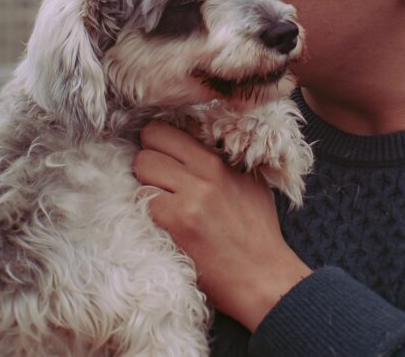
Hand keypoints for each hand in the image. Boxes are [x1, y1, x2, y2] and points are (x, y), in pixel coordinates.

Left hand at [132, 121, 311, 331]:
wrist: (262, 276)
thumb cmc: (257, 232)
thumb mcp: (249, 183)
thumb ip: (221, 159)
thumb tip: (191, 139)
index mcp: (221, 160)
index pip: (173, 127)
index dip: (161, 141)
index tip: (163, 155)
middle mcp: (206, 172)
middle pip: (151, 139)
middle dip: (149, 158)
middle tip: (158, 179)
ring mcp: (191, 196)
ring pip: (142, 165)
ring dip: (144, 182)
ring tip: (160, 200)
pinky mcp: (177, 221)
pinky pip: (143, 198)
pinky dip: (146, 207)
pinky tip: (161, 220)